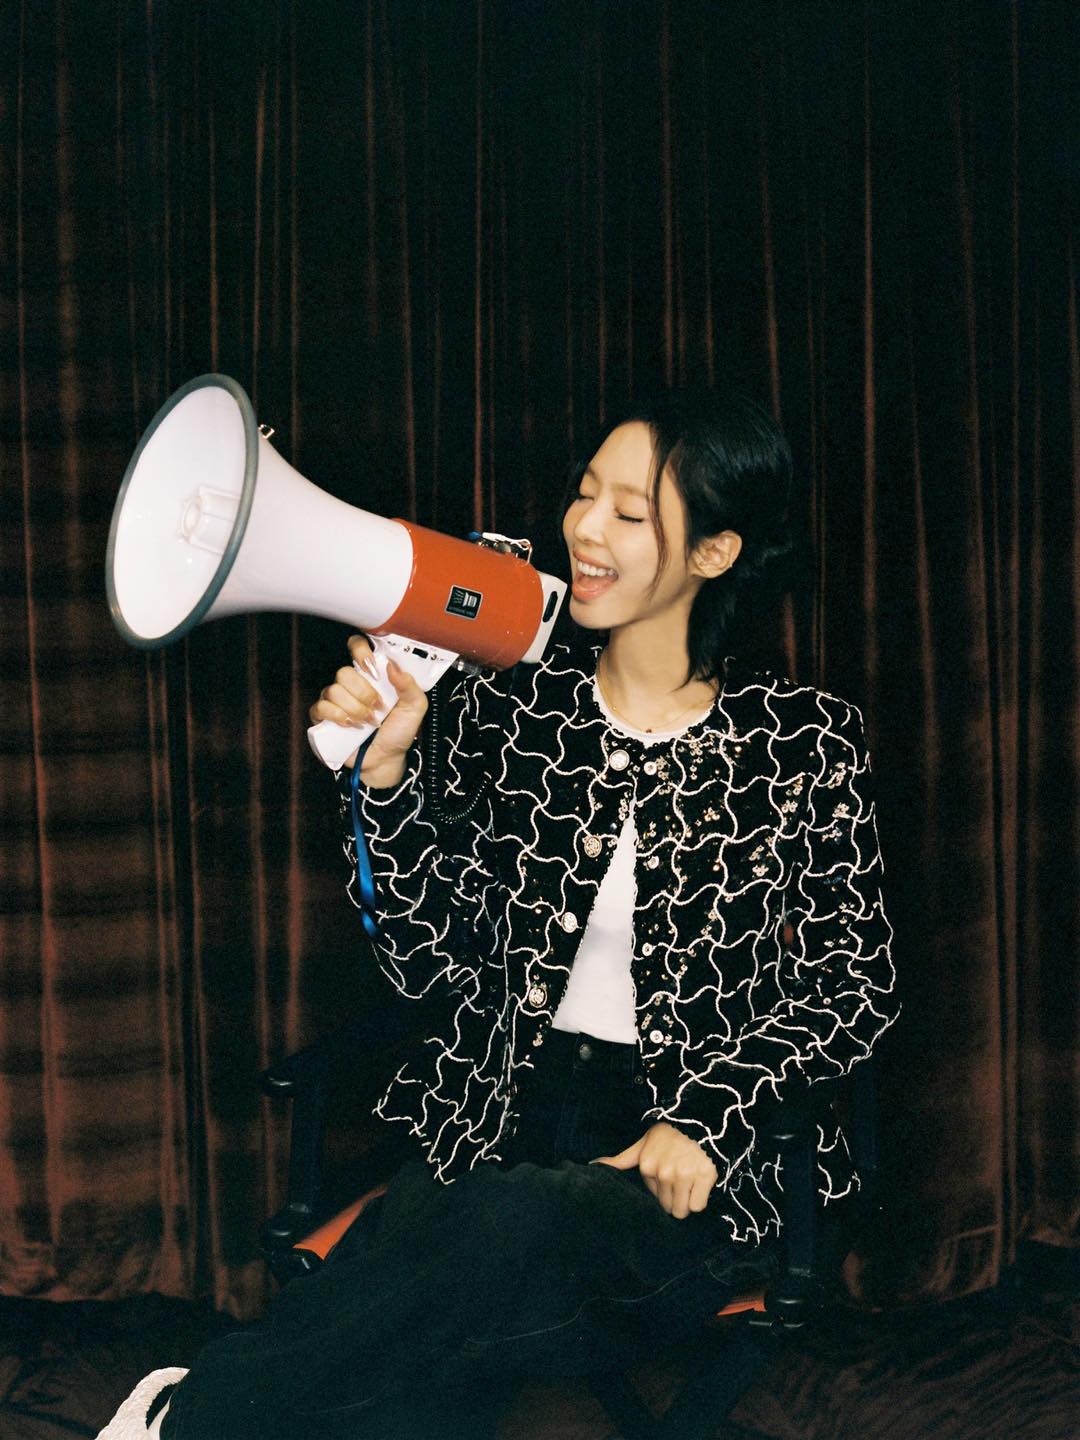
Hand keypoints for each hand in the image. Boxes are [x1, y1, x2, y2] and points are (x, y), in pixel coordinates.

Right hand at [309, 634, 428, 780]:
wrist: (385, 760)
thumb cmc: (398, 732)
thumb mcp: (414, 708)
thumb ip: (410, 685)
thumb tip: (393, 666)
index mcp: (372, 676)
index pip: (357, 647)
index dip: (360, 651)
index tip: (372, 668)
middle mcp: (351, 685)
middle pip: (344, 673)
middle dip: (363, 693)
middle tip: (377, 707)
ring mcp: (335, 700)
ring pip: (333, 691)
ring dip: (355, 709)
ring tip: (368, 721)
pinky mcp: (324, 717)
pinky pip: (321, 707)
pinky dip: (338, 717)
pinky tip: (351, 726)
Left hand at [592, 1122, 717, 1218]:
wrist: (699, 1117)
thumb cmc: (670, 1133)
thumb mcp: (643, 1143)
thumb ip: (622, 1159)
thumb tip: (593, 1164)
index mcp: (647, 1166)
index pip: (655, 1199)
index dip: (664, 1191)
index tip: (671, 1176)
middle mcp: (663, 1172)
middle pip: (668, 1208)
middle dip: (676, 1199)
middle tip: (682, 1181)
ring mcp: (684, 1174)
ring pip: (682, 1210)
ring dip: (688, 1201)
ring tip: (691, 1182)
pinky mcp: (704, 1176)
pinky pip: (699, 1205)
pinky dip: (701, 1198)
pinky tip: (701, 1182)